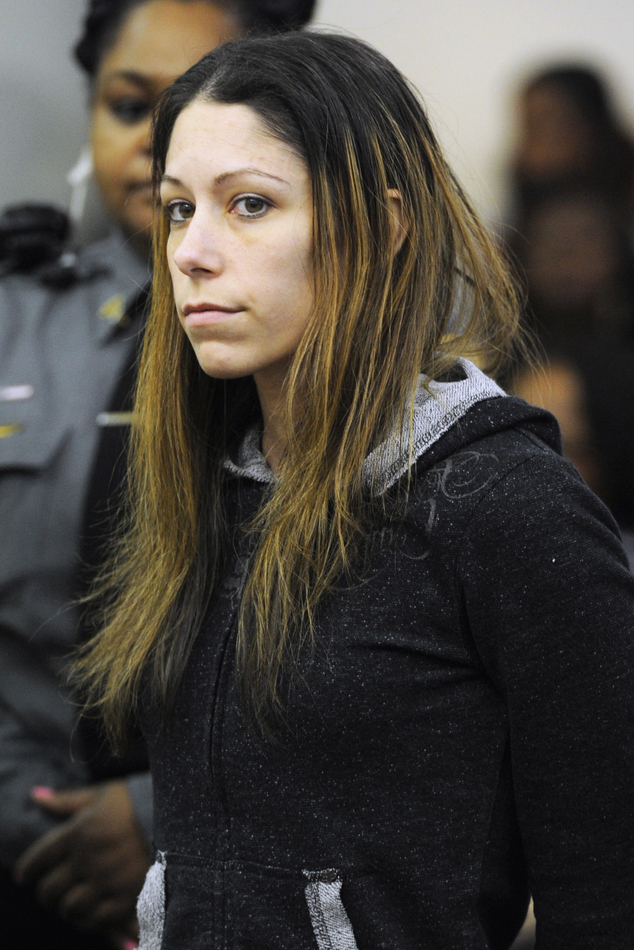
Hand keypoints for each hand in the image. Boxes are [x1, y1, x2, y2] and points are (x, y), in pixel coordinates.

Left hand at [14, 780, 148, 932]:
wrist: (179, 814)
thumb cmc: (136, 801)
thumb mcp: (100, 795)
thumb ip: (65, 801)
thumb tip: (35, 796)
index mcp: (78, 832)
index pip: (38, 859)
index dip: (27, 870)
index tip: (25, 875)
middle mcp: (88, 859)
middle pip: (49, 890)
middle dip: (46, 892)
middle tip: (51, 890)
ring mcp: (107, 881)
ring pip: (69, 908)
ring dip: (67, 906)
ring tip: (72, 900)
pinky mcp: (127, 897)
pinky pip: (96, 920)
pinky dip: (89, 918)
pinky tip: (92, 909)